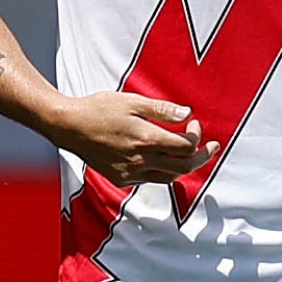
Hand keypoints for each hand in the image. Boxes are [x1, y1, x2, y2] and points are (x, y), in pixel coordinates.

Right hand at [50, 92, 219, 186]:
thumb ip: (162, 109)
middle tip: (212, 148)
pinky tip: (162, 158)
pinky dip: (162, 171)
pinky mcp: (121, 179)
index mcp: (146, 139)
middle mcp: (141, 160)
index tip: (193, 123)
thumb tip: (187, 113)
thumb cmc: (99, 109)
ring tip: (190, 155)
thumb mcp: (132, 101)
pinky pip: (150, 179)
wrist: (69, 126)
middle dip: (202, 157)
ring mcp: (130, 173)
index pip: (186, 145)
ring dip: (183, 166)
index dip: (196, 135)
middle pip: (184, 167)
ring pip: (169, 177)